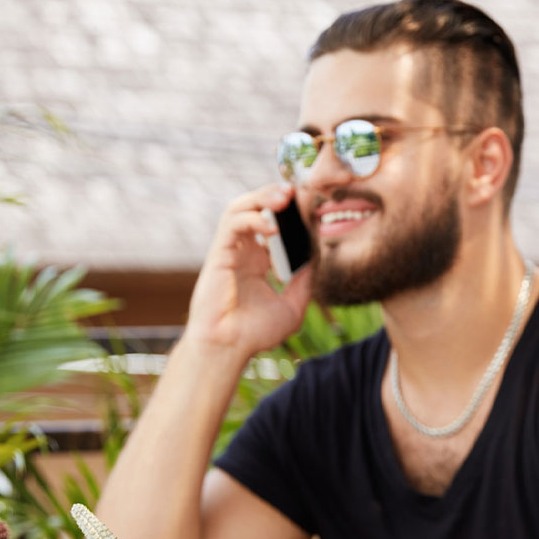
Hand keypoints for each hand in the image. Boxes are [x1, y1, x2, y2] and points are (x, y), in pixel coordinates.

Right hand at [181, 184, 314, 357]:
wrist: (229, 348)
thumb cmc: (255, 333)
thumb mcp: (292, 305)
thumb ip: (305, 281)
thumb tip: (319, 258)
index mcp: (258, 261)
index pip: (274, 224)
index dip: (290, 212)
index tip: (312, 204)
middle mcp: (243, 252)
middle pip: (255, 208)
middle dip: (274, 194)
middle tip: (297, 190)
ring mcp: (230, 251)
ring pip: (240, 208)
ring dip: (262, 197)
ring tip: (284, 197)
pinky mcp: (218, 254)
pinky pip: (232, 224)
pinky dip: (252, 219)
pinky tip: (271, 227)